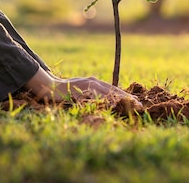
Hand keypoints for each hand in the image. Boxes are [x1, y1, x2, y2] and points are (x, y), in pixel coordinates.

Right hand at [24, 68, 141, 108]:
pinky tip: (112, 106)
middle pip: (114, 90)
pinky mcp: (80, 90)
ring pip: (108, 92)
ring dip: (120, 100)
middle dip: (128, 99)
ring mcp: (87, 85)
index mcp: (95, 82)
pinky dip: (104, 101)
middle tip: (140, 106)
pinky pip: (95, 96)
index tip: (139, 103)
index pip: (114, 89)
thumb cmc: (66, 91)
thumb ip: (93, 94)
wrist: (48, 85)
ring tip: (131, 106)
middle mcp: (93, 81)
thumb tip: (105, 102)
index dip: (127, 96)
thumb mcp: (82, 92)